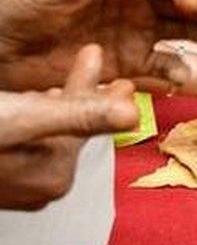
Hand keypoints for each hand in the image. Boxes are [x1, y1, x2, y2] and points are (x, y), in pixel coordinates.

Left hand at [0, 0, 196, 91]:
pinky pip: (163, 67)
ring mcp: (140, 34)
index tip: (190, 2)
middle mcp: (140, 3)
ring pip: (184, 33)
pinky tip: (180, 77)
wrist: (3, 54)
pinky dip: (176, 72)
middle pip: (184, 4)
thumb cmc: (23, 10)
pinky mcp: (133, 64)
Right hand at [0, 44, 137, 209]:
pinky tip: (22, 100)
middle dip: (76, 90)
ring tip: (55, 75)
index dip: (91, 82)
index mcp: (53, 177)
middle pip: (67, 127)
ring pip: (44, 135)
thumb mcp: (23, 116)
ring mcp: (15, 190)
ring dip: (51, 101)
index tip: (97, 53)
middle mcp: (40, 191)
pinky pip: (21, 146)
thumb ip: (79, 114)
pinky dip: (26, 120)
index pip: (84, 121)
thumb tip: (134, 113)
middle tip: (90, 56)